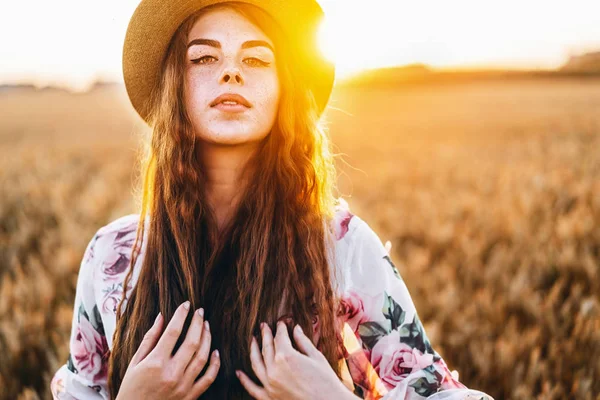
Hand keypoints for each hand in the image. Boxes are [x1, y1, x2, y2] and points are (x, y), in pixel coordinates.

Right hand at [116, 301, 219, 399]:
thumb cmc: (131, 388)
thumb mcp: (135, 362)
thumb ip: (149, 339)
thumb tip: (161, 316)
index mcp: (155, 363)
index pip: (173, 332)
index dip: (181, 315)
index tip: (186, 304)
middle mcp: (171, 374)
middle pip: (191, 342)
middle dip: (197, 323)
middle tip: (200, 311)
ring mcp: (183, 386)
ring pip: (202, 357)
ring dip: (207, 338)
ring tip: (206, 325)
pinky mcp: (190, 396)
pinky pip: (208, 378)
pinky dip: (215, 364)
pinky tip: (215, 351)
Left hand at [235, 321, 354, 399]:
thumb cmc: (326, 380)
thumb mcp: (316, 357)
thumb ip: (302, 341)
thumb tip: (295, 328)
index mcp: (286, 356)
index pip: (280, 337)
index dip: (281, 328)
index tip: (282, 322)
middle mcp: (274, 369)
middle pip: (267, 347)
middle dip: (266, 335)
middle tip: (264, 326)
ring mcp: (269, 384)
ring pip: (256, 363)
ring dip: (253, 350)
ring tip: (252, 340)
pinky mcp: (269, 398)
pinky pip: (252, 388)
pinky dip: (244, 380)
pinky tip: (238, 372)